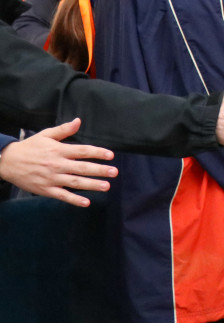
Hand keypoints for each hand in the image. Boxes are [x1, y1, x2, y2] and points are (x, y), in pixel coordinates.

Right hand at [0, 119, 115, 206]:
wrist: (7, 162)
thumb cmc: (29, 147)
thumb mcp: (45, 135)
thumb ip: (63, 130)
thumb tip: (78, 121)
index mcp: (58, 150)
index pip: (82, 151)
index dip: (98, 152)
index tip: (111, 155)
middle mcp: (57, 164)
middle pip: (82, 167)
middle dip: (100, 170)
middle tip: (114, 172)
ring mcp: (51, 178)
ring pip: (75, 182)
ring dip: (92, 185)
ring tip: (107, 186)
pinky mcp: (45, 189)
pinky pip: (62, 196)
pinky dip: (74, 200)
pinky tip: (86, 202)